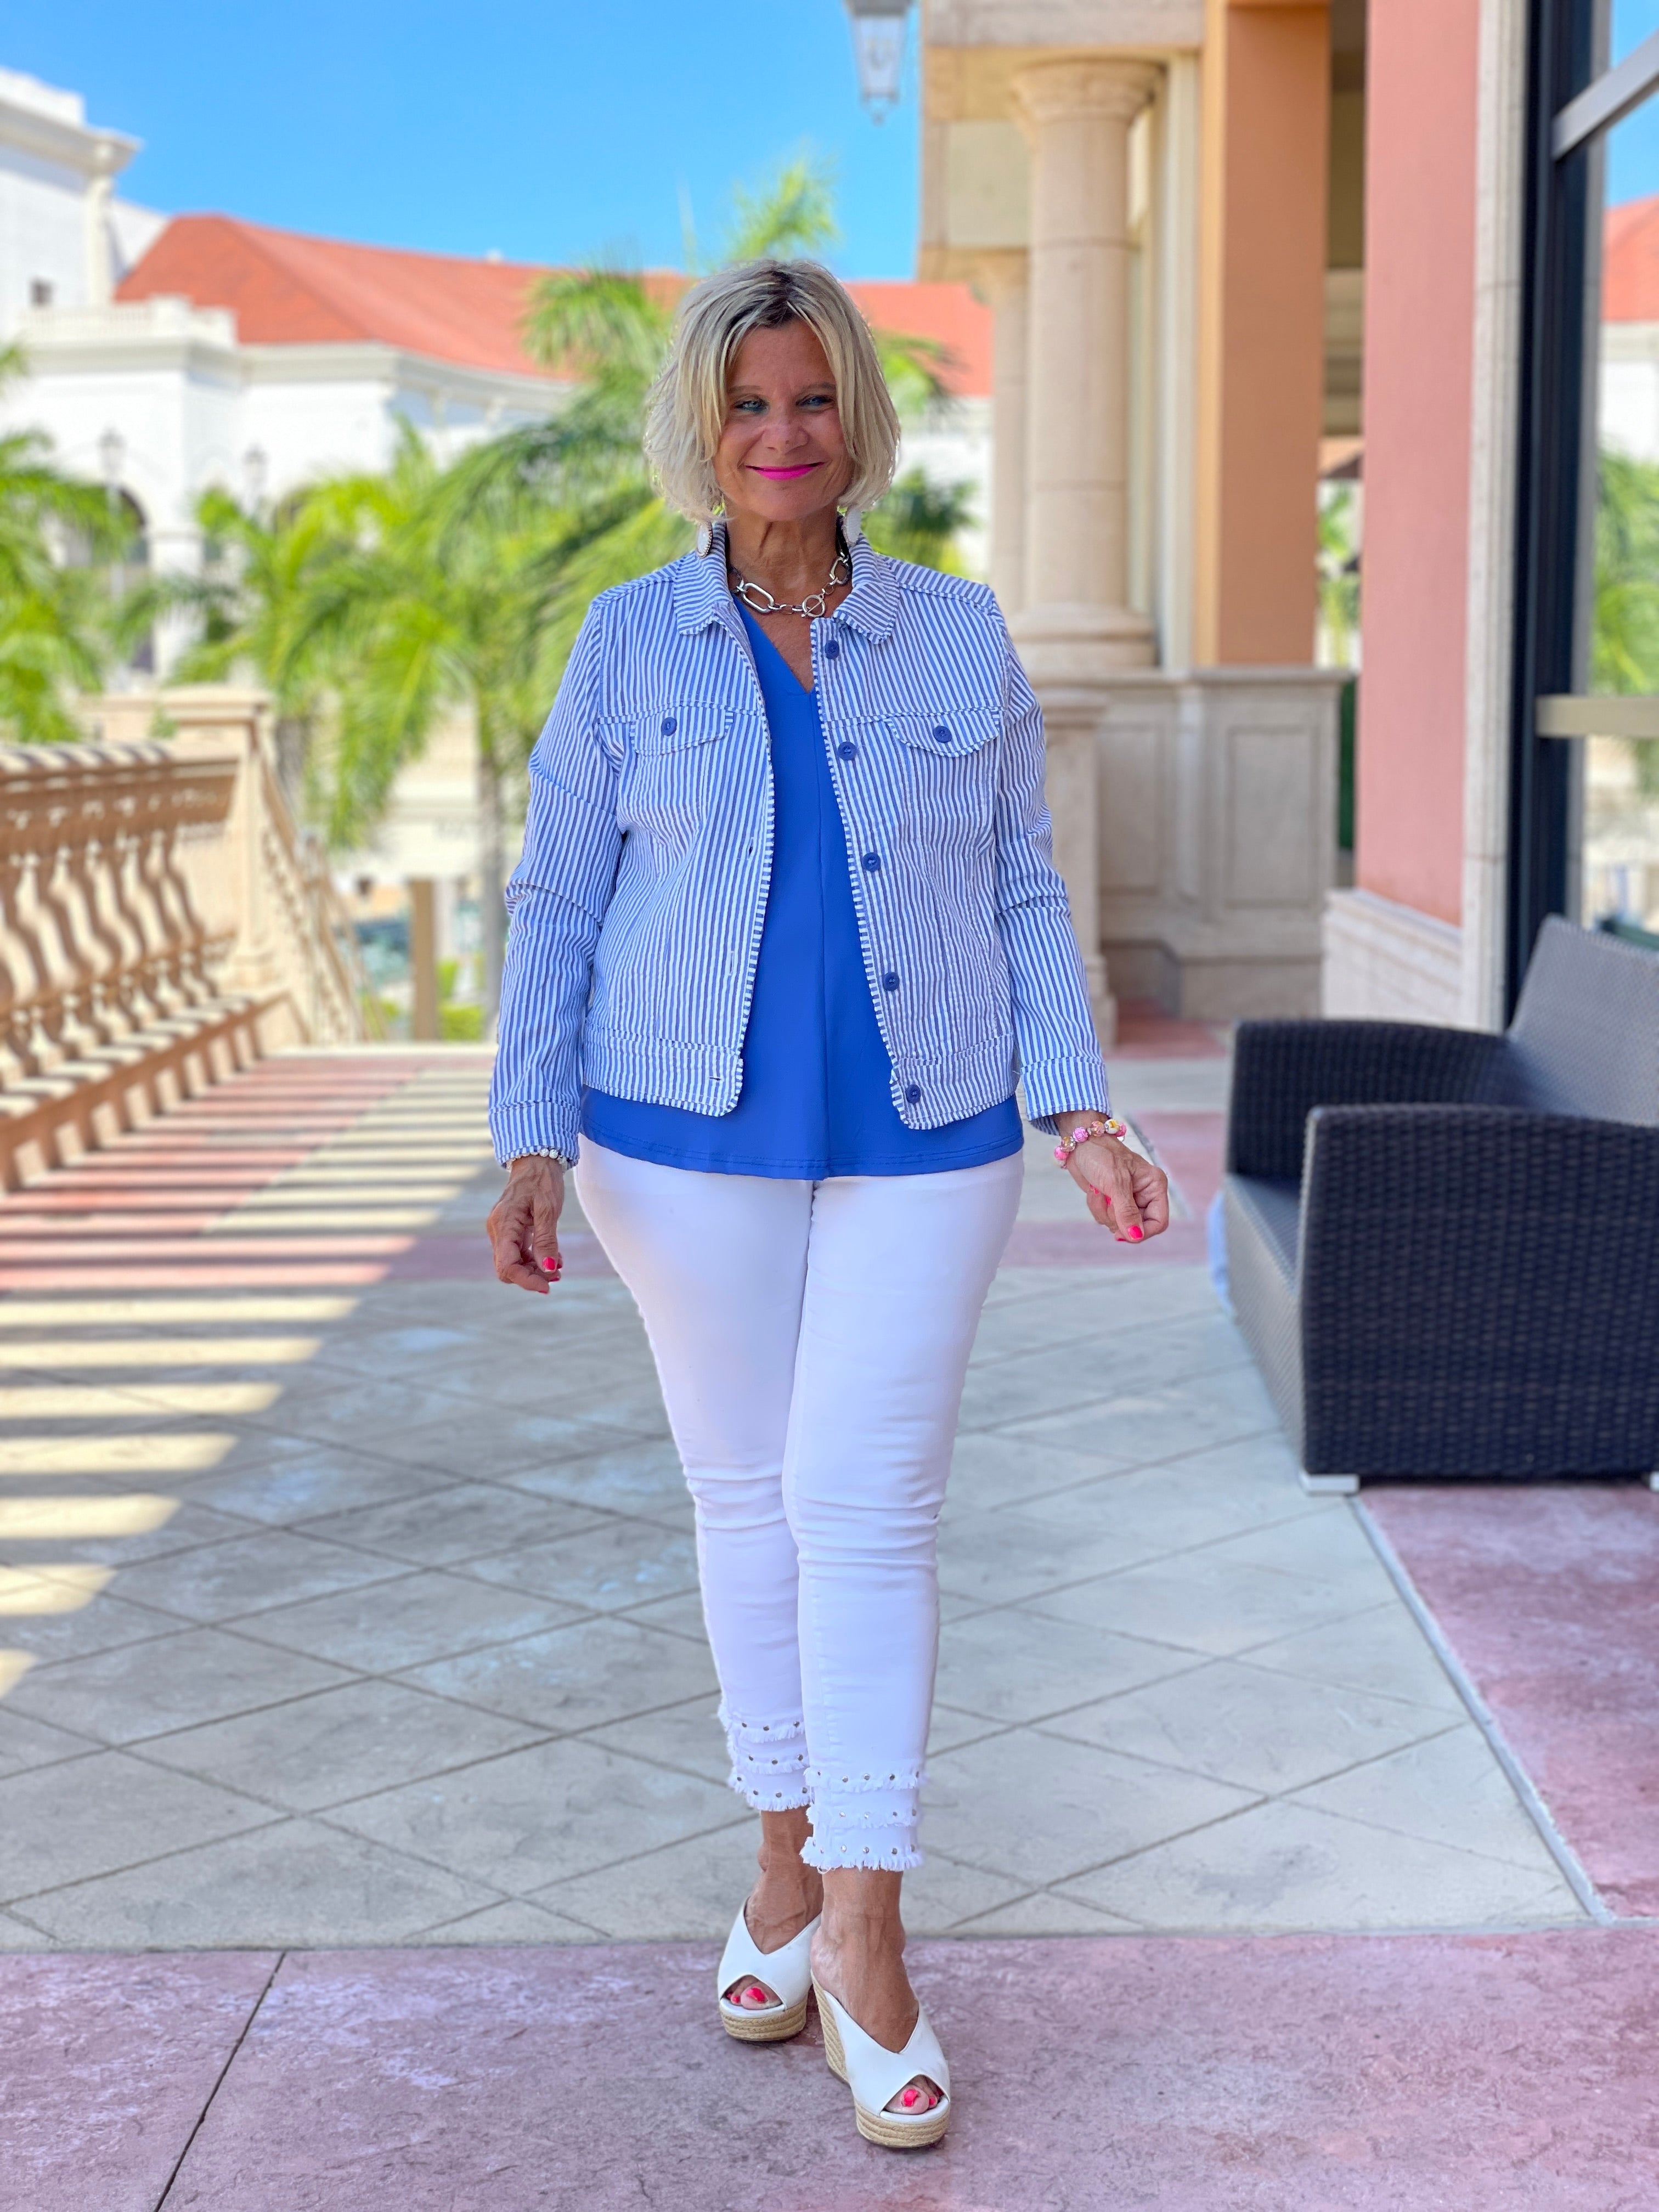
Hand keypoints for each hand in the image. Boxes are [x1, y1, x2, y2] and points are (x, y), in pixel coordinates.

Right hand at [487, 1156, 564, 1291]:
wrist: (537, 1160)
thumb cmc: (543, 1180)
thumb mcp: (548, 1210)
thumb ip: (546, 1240)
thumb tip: (548, 1269)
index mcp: (504, 1224)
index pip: (507, 1266)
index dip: (526, 1281)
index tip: (547, 1286)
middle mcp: (498, 1230)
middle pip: (508, 1268)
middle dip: (532, 1276)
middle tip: (558, 1275)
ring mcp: (502, 1230)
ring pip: (514, 1262)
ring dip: (535, 1269)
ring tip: (559, 1267)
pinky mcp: (510, 1229)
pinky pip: (519, 1252)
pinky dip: (535, 1258)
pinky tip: (553, 1258)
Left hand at [1067, 1131, 1169, 1243]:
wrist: (1081, 1144)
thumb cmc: (1101, 1154)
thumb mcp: (1115, 1183)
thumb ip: (1126, 1212)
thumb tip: (1135, 1237)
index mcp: (1155, 1186)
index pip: (1158, 1222)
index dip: (1142, 1232)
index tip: (1122, 1232)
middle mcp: (1145, 1195)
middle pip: (1137, 1227)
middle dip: (1116, 1217)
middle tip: (1107, 1200)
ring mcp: (1129, 1200)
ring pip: (1119, 1225)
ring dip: (1104, 1211)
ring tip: (1099, 1191)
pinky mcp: (1113, 1202)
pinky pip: (1106, 1219)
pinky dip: (1097, 1208)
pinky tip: (1094, 1192)